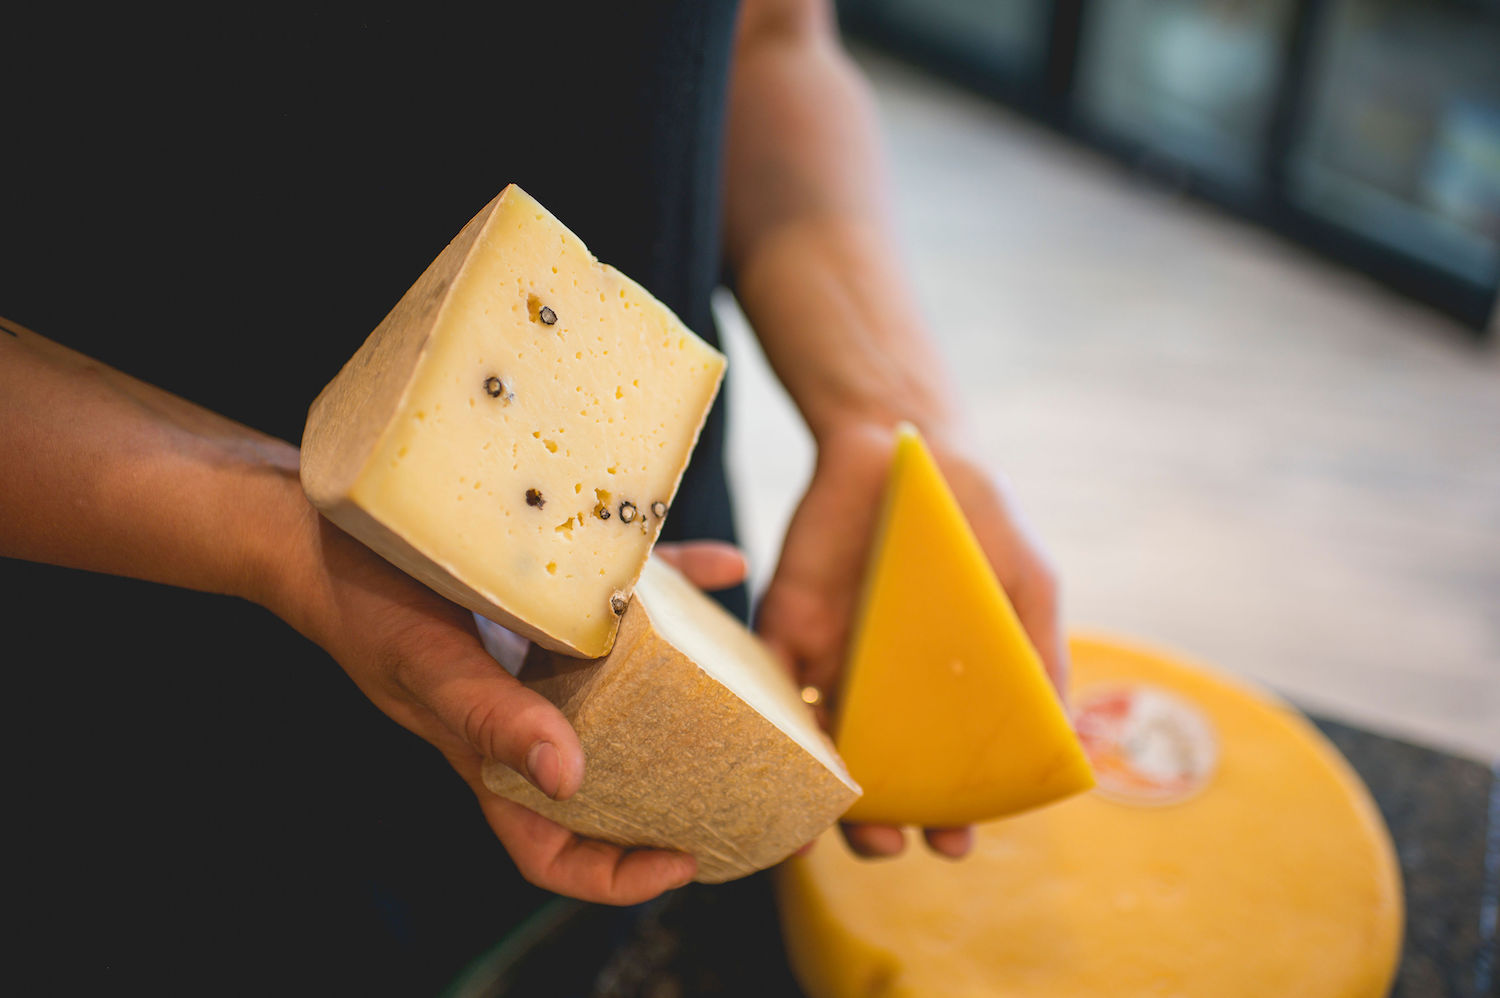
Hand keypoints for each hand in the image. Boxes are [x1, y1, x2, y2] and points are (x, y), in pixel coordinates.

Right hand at [271, 500, 747, 904]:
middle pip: (614, 776)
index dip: (617, 876)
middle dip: (682, 791)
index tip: (685, 863)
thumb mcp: (427, 667)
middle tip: (758, 783)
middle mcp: (530, 711)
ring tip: (760, 688)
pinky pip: (631, 597)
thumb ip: (492, 720)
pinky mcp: (554, 592)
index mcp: (492, 754)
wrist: (322, 521)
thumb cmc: (363, 604)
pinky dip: (680, 583)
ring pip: (634, 692)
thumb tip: (571, 779)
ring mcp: (545, 656)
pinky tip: (725, 567)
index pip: (553, 849)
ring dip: (696, 691)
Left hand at [755, 421, 1063, 859]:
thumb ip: (1041, 662)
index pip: (945, 774)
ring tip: (835, 825)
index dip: (952, 817)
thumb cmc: (977, 518)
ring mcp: (831, 666)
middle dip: (880, 826)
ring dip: (819, 802)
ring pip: (817, 755)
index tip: (957, 844)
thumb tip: (1073, 746)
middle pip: (876, 779)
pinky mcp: (785, 630)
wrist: (903, 444)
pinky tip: (779, 767)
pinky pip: (767, 693)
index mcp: (943, 693)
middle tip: (891, 842)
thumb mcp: (1027, 587)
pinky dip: (767, 734)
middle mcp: (884, 692)